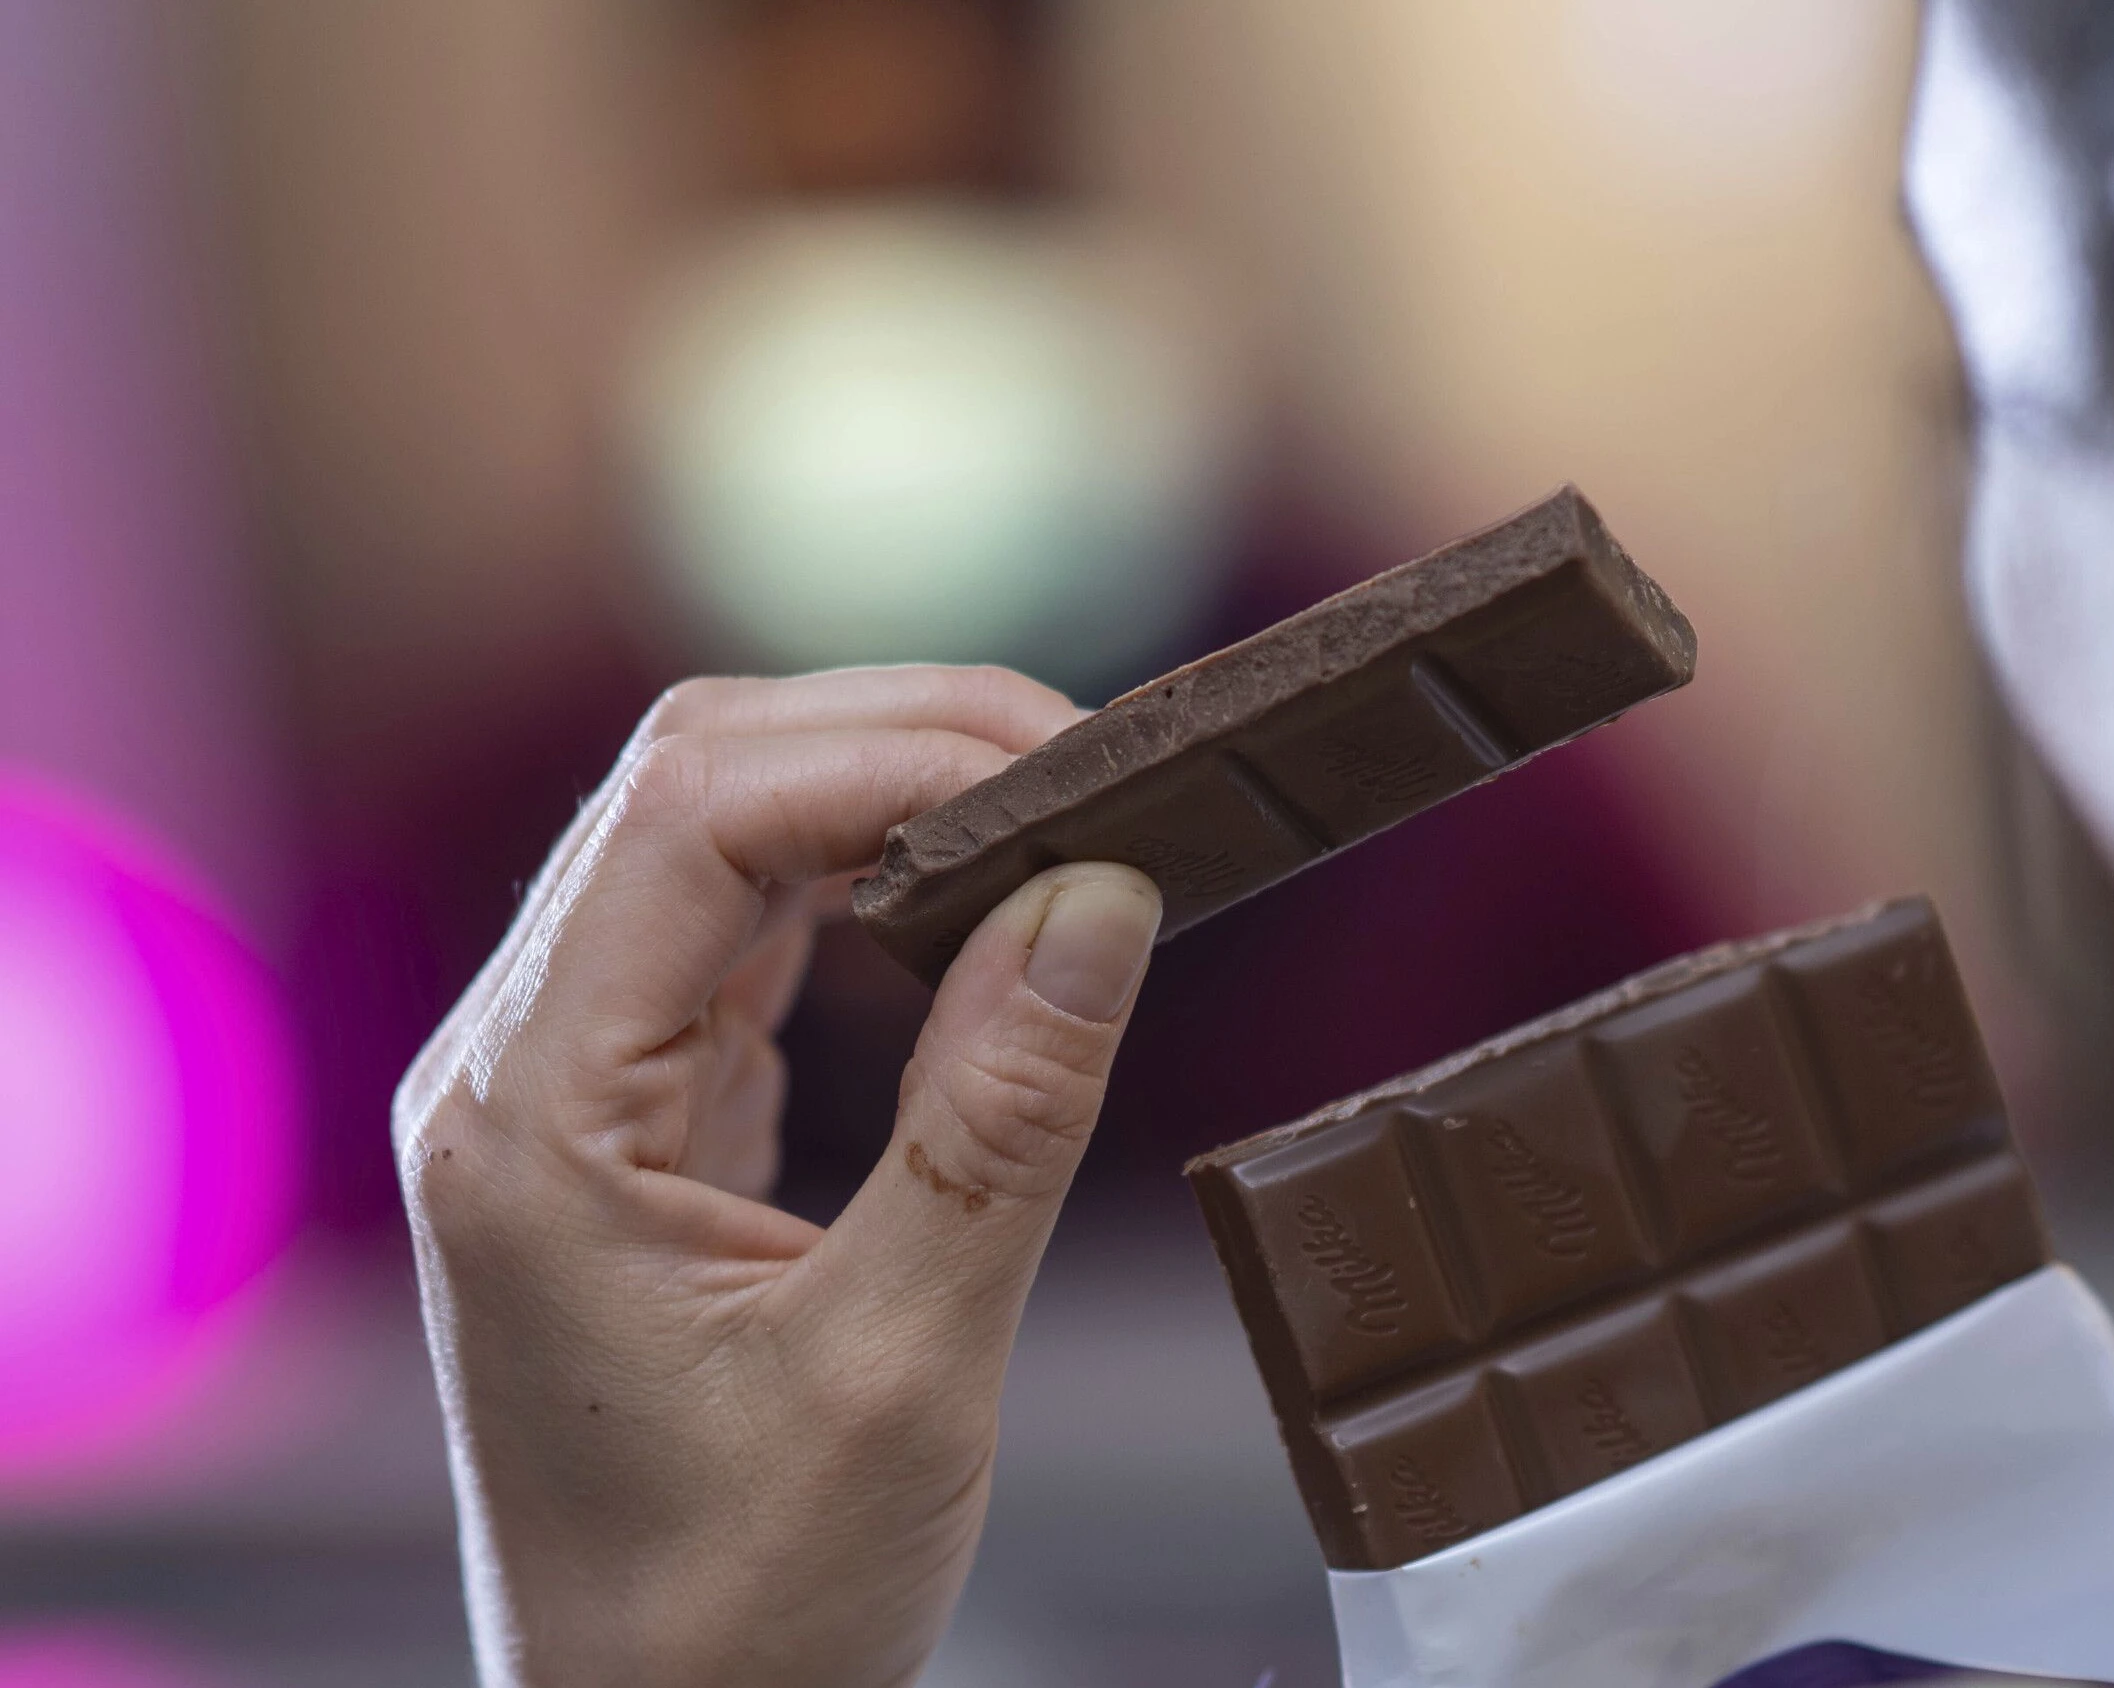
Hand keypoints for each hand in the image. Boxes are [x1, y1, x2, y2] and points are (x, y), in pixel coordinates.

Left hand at [393, 667, 1164, 1687]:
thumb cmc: (747, 1604)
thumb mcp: (904, 1369)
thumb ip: (1003, 1118)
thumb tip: (1105, 897)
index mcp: (534, 1119)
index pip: (694, 817)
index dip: (897, 750)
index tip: (1081, 772)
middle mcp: (520, 1072)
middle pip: (693, 785)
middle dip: (902, 738)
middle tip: (1099, 771)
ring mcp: (569, 1092)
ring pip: (719, 839)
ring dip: (892, 799)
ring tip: (1065, 818)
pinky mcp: (635, 1124)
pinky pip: (746, 938)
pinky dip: (875, 890)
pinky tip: (984, 909)